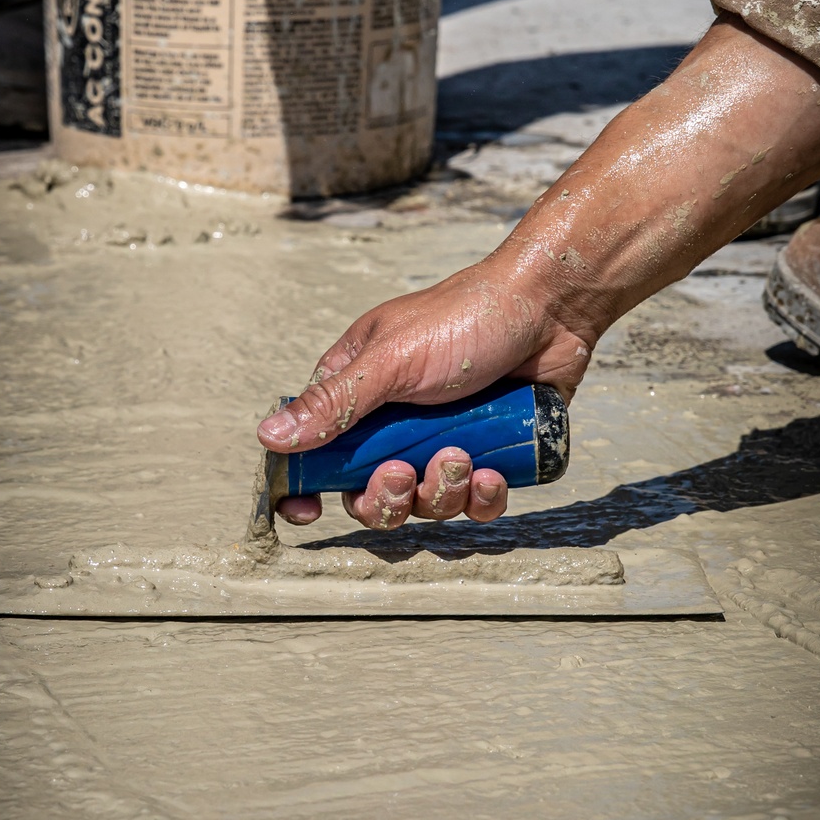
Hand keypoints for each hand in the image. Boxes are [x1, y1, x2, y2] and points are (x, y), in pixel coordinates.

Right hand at [257, 252, 597, 527]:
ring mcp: (444, 439)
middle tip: (405, 473)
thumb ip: (334, 402)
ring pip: (425, 503)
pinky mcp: (490, 453)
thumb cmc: (465, 317)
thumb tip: (269, 438)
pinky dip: (481, 499)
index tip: (306, 512)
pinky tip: (493, 475)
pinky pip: (475, 502)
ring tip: (463, 458)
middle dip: (386, 496)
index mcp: (360, 392)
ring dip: (440, 494)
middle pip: (369, 492)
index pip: (316, 451)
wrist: (551, 308)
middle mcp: (397, 422)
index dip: (306, 487)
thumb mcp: (391, 359)